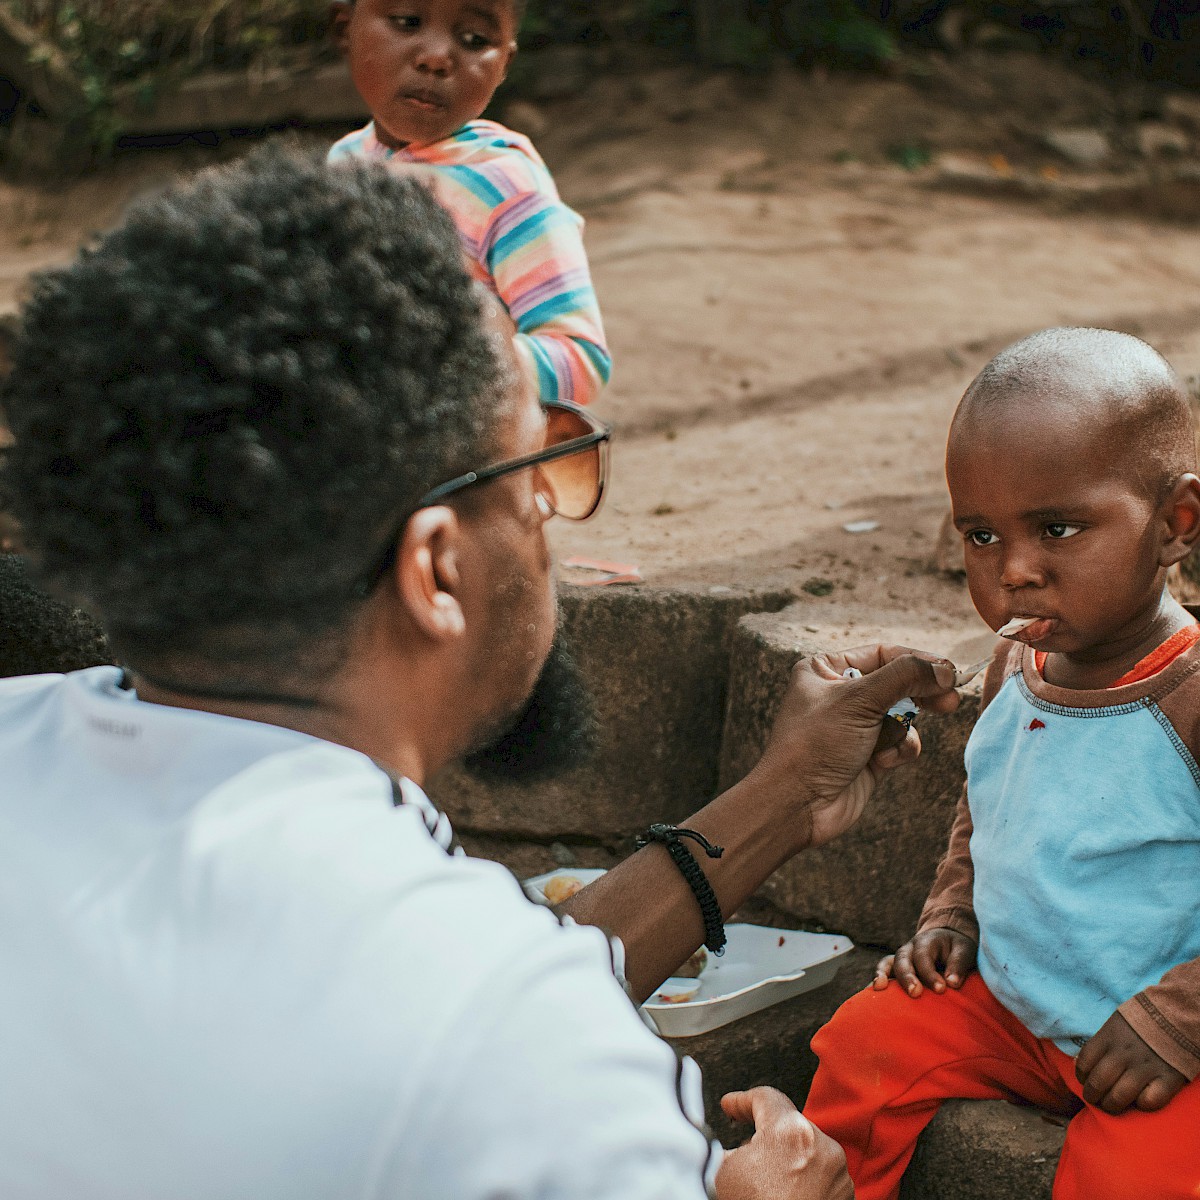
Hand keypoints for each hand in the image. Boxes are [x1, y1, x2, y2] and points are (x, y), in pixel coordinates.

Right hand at [716, 1087, 852, 1199]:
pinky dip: (803, 1177)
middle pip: (787, 1125)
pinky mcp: (845, 1196)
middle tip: (743, 1151)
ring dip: (786, 1158)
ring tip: (764, 1181)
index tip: (729, 1106)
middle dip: (764, 1136)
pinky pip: (821, 1173)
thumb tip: (723, 1141)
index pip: (765, 1098)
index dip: (741, 1101)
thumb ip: (724, 1145)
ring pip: (806, 1149)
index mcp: (790, 1131)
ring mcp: (839, 1173)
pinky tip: (783, 1192)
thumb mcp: (723, 1174)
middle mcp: (822, 1145)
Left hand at [756, 645, 958, 849]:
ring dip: (901, 729)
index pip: (882, 654)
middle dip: (922, 693)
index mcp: (824, 669)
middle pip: (898, 683)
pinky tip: (882, 762)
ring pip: (903, 715)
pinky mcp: (869, 754)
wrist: (798, 803)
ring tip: (893, 740)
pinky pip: (901, 742)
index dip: (917, 660)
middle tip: (952, 699)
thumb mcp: (859, 700)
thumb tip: (944, 669)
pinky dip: (898, 750)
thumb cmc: (816, 743)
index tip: (949, 670)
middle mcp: (840, 694)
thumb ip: (904, 678)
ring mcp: (856, 726)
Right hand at [874, 927, 976, 995]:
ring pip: (889, 964)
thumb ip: (958, 964)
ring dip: (884, 976)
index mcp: (926, 941)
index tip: (941, 989)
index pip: (923, 957)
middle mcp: (909, 948)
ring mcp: (901, 958)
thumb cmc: (957, 948)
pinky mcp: (897, 968)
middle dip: (907, 977)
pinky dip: (878, 979)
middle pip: (902, 960)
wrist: (947, 941)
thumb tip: (952, 984)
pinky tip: (874, 991)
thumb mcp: (964, 950)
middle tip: (916, 993)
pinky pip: (883, 971)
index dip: (930, 974)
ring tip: (881, 988)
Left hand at [1075, 1011, 1187, 1114]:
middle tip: (1094, 1099)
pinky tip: (1139, 1100)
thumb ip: (1099, 1043)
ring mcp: (1145, 1067)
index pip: (1085, 1062)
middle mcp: (1124, 1053)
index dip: (1081, 1076)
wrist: (1176, 1016)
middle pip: (1098, 1082)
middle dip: (1092, 1095)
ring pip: (1119, 1096)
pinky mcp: (1168, 1079)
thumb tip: (1080, 1064)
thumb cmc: (1140, 1023)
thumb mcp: (1114, 1025)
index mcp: (1109, 1037)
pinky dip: (1141, 1105)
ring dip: (1111, 1105)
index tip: (1084, 1081)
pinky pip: (1149, 1102)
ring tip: (1111, 1106)